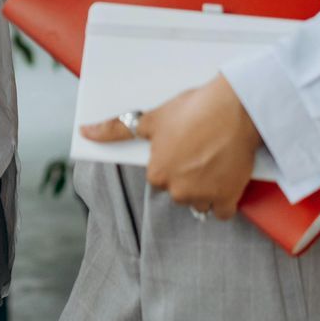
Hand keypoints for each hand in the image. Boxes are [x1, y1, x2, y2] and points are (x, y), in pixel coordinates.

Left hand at [79, 75, 262, 217]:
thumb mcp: (151, 119)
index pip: (158, 178)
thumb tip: (84, 132)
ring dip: (205, 189)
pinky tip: (225, 178)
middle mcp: (177, 190)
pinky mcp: (228, 198)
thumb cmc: (192, 110)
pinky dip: (223, 199)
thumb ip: (116, 130)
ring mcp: (203, 196)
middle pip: (178, 192)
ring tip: (213, 162)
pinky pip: (222, 211)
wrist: (234, 109)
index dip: (170, 162)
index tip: (181, 148)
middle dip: (186, 177)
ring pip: (200, 202)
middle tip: (199, 152)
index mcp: (157, 174)